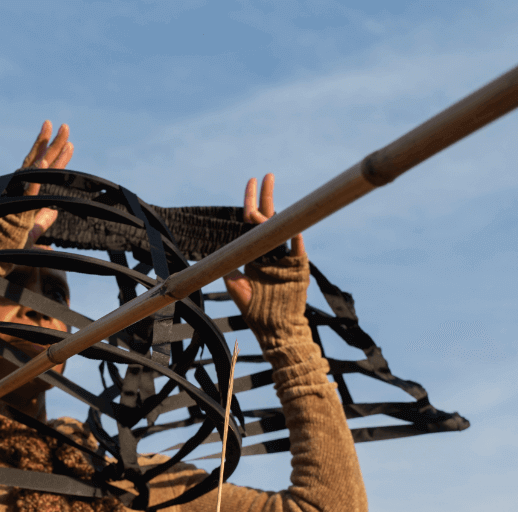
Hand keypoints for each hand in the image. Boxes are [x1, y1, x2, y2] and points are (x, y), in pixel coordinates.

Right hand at [20, 121, 73, 247]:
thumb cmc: (9, 248)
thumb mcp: (32, 233)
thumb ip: (43, 220)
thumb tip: (53, 212)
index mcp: (25, 194)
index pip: (42, 172)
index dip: (56, 157)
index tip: (69, 143)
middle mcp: (20, 190)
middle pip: (40, 163)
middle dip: (53, 144)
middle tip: (65, 126)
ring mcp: (18, 198)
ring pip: (35, 170)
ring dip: (48, 151)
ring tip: (59, 134)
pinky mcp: (16, 210)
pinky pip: (27, 190)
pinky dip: (35, 176)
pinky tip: (44, 162)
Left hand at [223, 173, 304, 314]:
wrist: (275, 328)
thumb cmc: (256, 311)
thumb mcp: (236, 287)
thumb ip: (228, 269)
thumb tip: (219, 254)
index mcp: (255, 253)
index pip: (251, 223)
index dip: (250, 203)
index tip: (250, 182)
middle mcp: (270, 251)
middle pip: (268, 218)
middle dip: (266, 196)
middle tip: (267, 176)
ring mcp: (285, 257)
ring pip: (281, 229)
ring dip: (276, 214)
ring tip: (270, 200)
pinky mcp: (298, 267)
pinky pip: (297, 248)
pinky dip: (294, 236)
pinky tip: (292, 224)